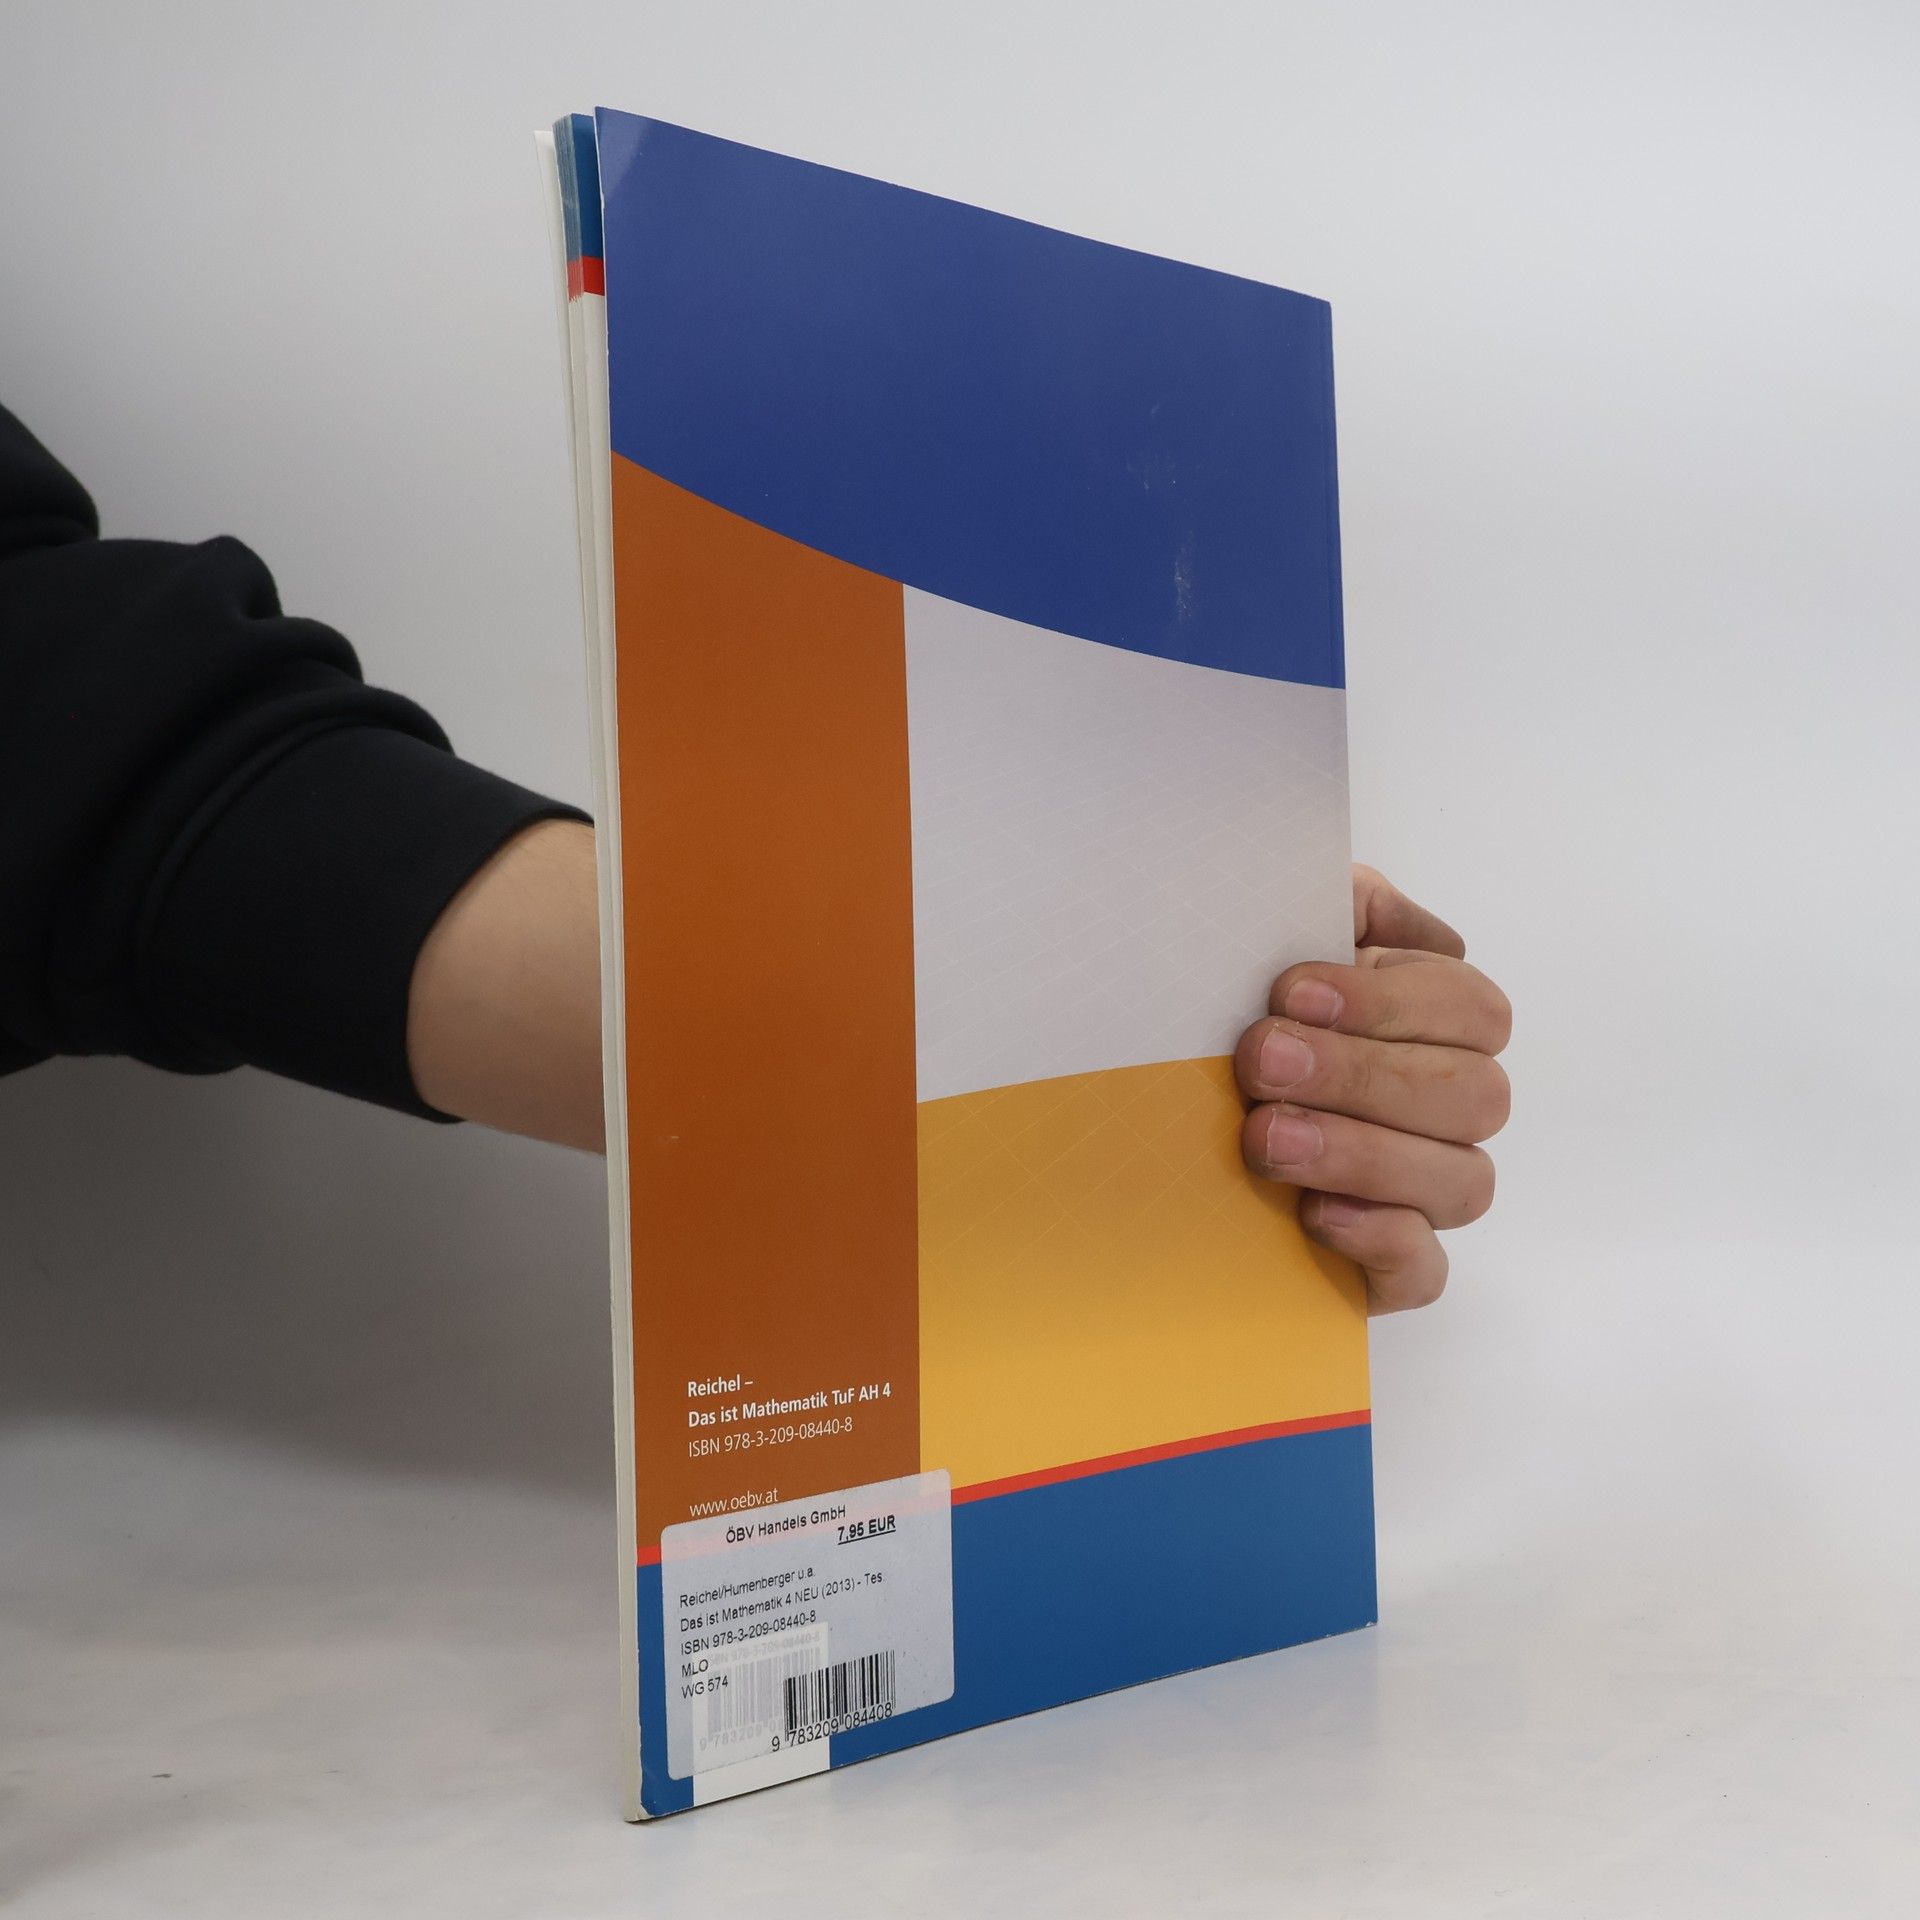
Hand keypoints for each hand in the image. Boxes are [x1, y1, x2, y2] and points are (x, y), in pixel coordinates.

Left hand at [1235, 865, 1510, 1313]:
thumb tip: (1362, 903)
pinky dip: (1380, 1239)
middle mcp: (1442, 1108)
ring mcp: (1423, 1193)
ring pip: (1463, 1182)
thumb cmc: (1217, 1019)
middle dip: (1364, 1074)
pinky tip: (1313, 1213)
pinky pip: (1426, 1270)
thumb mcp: (1259, 941)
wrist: (1139, 1134)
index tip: (1288, 992)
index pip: (1470, 1008)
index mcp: (1428, 1022)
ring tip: (1267, 1139)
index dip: (1392, 1000)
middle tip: (1262, 1062)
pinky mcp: (1388, 1269)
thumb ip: (1323, 903)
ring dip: (1364, 1153)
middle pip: (1475, 1095)